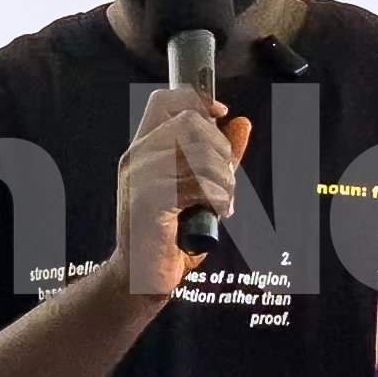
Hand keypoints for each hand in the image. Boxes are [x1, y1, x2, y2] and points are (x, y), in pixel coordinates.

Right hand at [114, 87, 252, 295]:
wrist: (141, 277)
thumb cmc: (169, 234)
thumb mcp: (198, 188)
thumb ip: (219, 156)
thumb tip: (242, 122)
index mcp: (142, 149)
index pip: (163, 100)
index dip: (196, 99)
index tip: (220, 113)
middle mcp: (136, 158)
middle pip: (190, 122)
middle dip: (221, 148)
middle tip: (228, 179)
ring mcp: (139, 178)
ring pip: (199, 153)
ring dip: (225, 179)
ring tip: (225, 201)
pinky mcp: (149, 201)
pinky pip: (197, 183)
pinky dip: (219, 198)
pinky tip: (219, 213)